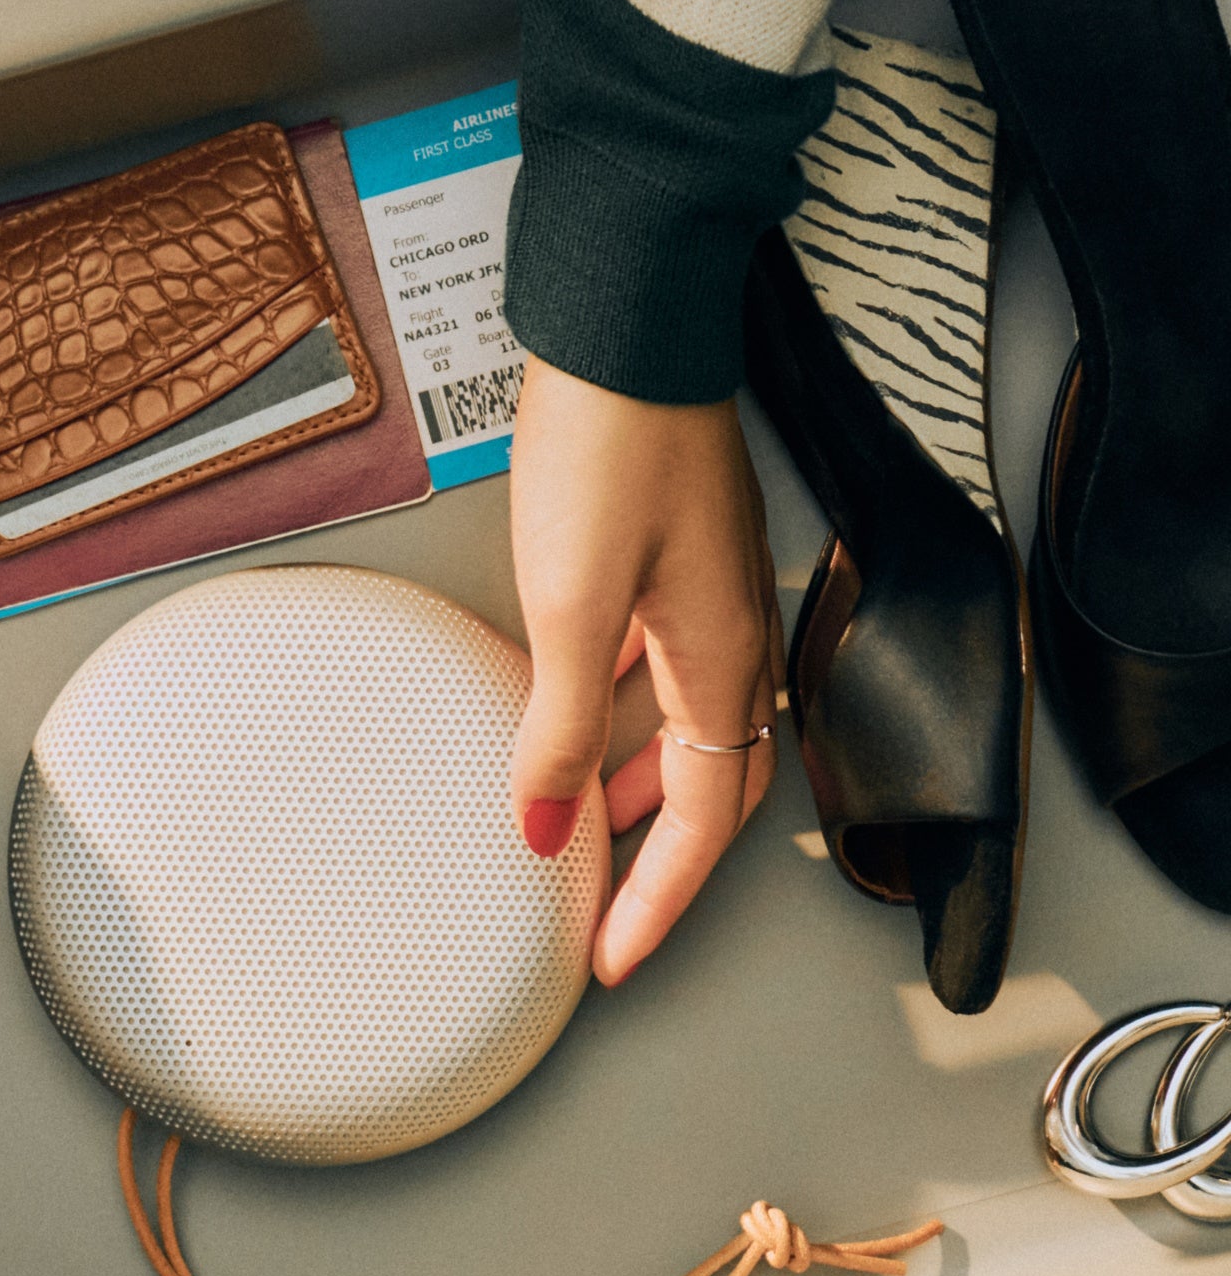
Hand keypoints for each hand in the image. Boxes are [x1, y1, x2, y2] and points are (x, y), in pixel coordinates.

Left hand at [508, 355, 780, 986]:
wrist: (629, 318)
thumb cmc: (611, 445)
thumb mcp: (573, 604)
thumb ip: (558, 726)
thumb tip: (542, 830)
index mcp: (723, 660)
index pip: (702, 818)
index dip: (659, 898)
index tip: (614, 957)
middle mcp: (732, 635)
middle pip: (709, 782)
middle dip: (658, 860)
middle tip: (607, 916)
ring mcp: (708, 593)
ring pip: (683, 726)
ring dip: (637, 790)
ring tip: (580, 831)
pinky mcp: (673, 556)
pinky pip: (657, 670)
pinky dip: (620, 718)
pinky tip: (575, 716)